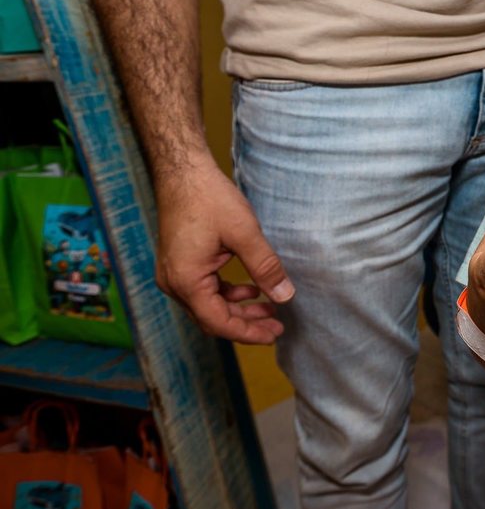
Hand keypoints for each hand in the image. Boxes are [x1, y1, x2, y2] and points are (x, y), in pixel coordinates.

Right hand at [155, 162, 292, 343]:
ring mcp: (174, 274)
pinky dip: (227, 293)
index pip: (218, 322)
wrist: (183, 172)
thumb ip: (265, 267)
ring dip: (238, 309)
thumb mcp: (245, 234)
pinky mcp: (180, 264)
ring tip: (269, 308)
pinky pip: (204, 289)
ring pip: (209, 305)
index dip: (248, 332)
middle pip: (212, 318)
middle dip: (246, 324)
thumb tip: (285, 296)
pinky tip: (250, 289)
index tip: (274, 335)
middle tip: (277, 327)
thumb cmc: (210, 199)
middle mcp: (174, 283)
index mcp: (187, 281)